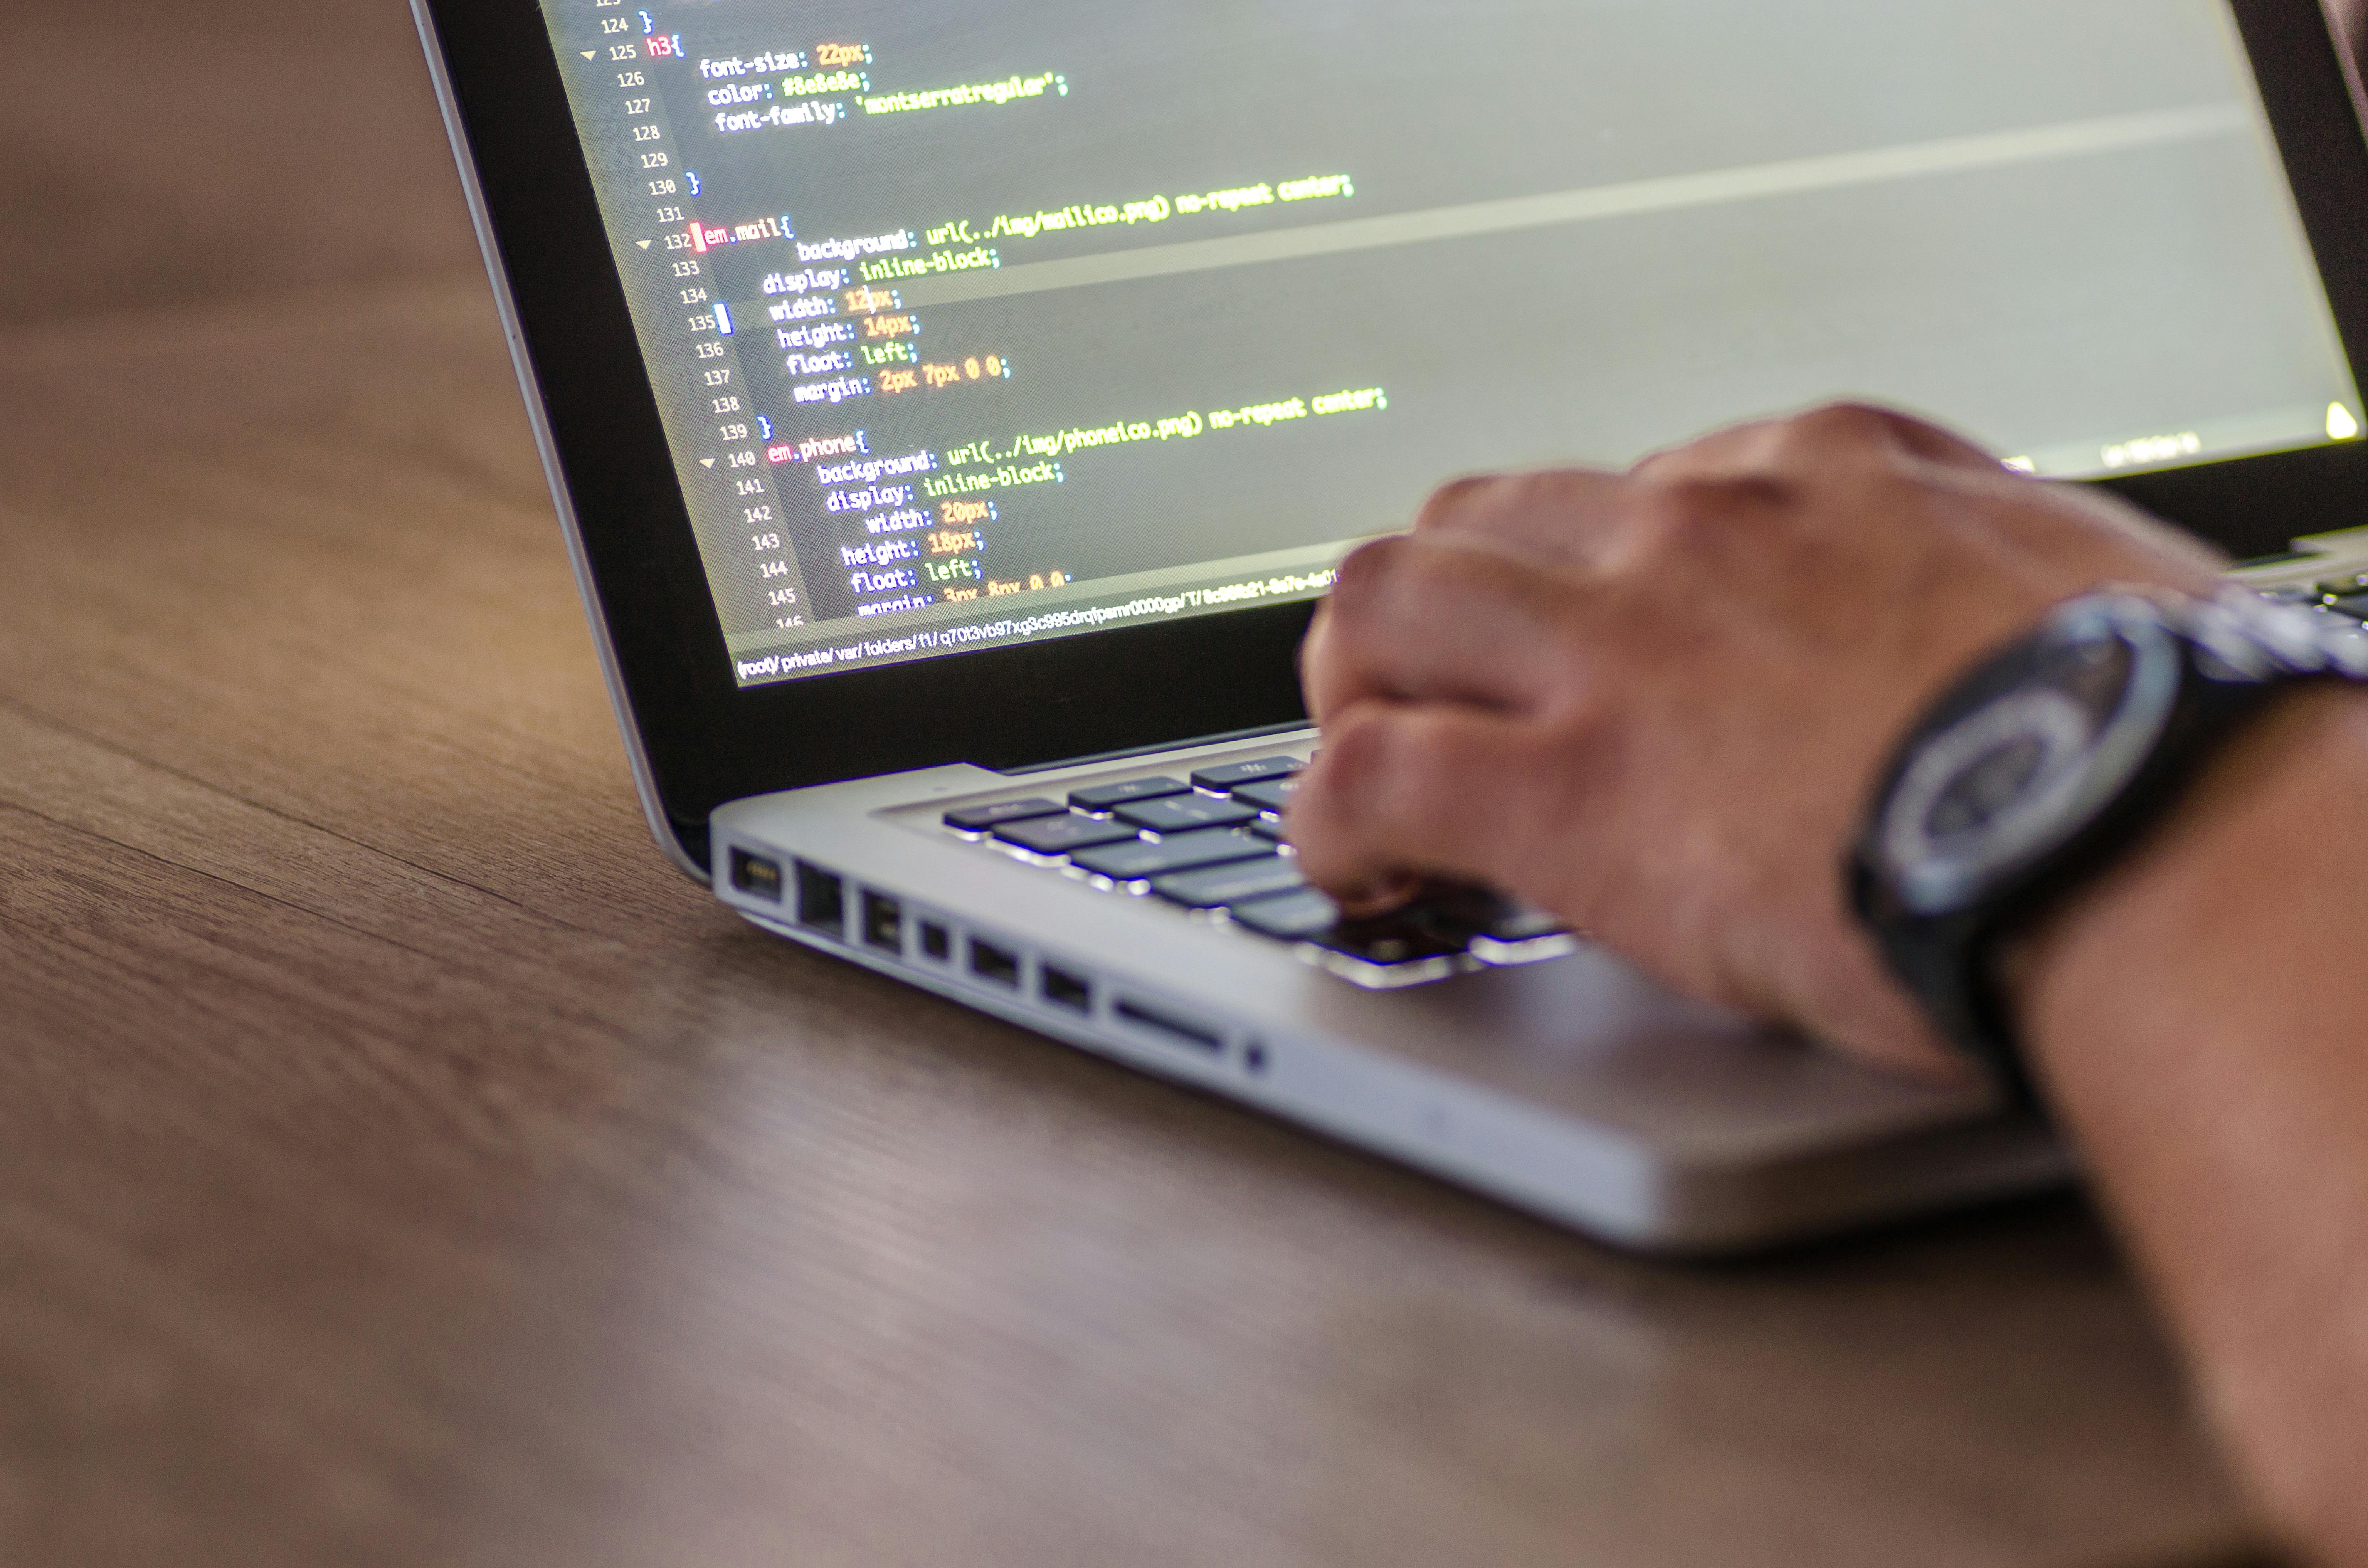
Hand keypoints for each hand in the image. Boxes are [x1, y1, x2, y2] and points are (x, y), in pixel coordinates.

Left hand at [1287, 404, 2223, 1078]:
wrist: (2144, 827)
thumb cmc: (2150, 725)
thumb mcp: (2079, 575)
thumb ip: (1983, 570)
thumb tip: (1982, 606)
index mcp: (1821, 474)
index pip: (1639, 490)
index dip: (1590, 580)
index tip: (1592, 649)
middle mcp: (1696, 532)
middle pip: (1479, 516)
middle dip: (1433, 606)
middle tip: (1431, 692)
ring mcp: (1615, 652)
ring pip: (1385, 605)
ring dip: (1353, 685)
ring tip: (1364, 764)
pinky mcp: (1566, 790)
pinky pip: (1370, 775)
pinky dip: (1331, 822)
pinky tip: (1355, 872)